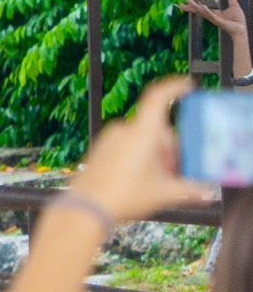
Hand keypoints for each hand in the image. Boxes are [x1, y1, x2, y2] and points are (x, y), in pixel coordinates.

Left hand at [70, 77, 214, 223]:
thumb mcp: (165, 193)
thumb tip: (204, 191)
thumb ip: (191, 190)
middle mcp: (125, 129)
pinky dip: (139, 157)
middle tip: (176, 174)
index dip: (174, 87)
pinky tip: (141, 179)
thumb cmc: (122, 196)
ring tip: (157, 182)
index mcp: (143, 131)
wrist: (87, 207)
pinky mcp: (101, 148)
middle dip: (171, 150)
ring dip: (155, 155)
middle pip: (157, 130)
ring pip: (142, 139)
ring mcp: (110, 138)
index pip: (158, 97)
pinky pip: (127, 145)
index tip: (186, 85)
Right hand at [179, 0, 246, 35]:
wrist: (242, 29)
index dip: (193, 5)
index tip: (186, 2)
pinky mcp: (219, 21)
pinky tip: (202, 6)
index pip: (201, 8)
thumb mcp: (234, 4)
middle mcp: (212, 16)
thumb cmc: (238, 19)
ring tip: (189, 2)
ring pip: (203, 12)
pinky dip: (207, 11)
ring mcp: (214, 19)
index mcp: (213, 12)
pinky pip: (211, 15)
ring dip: (196, 7)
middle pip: (198, 11)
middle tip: (180, 5)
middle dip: (189, 8)